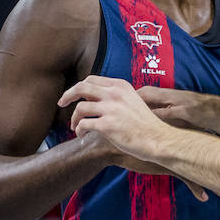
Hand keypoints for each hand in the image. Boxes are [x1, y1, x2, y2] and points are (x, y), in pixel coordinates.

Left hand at [63, 79, 205, 200]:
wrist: (158, 139)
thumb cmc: (145, 124)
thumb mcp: (132, 101)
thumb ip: (115, 96)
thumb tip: (93, 98)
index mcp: (120, 86)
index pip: (91, 79)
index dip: (78, 87)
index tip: (72, 96)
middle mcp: (115, 94)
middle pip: (81, 87)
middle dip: (67, 95)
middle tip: (61, 103)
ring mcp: (111, 109)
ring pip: (80, 108)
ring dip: (74, 118)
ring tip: (75, 127)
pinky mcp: (107, 125)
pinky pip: (83, 125)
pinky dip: (79, 130)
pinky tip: (81, 136)